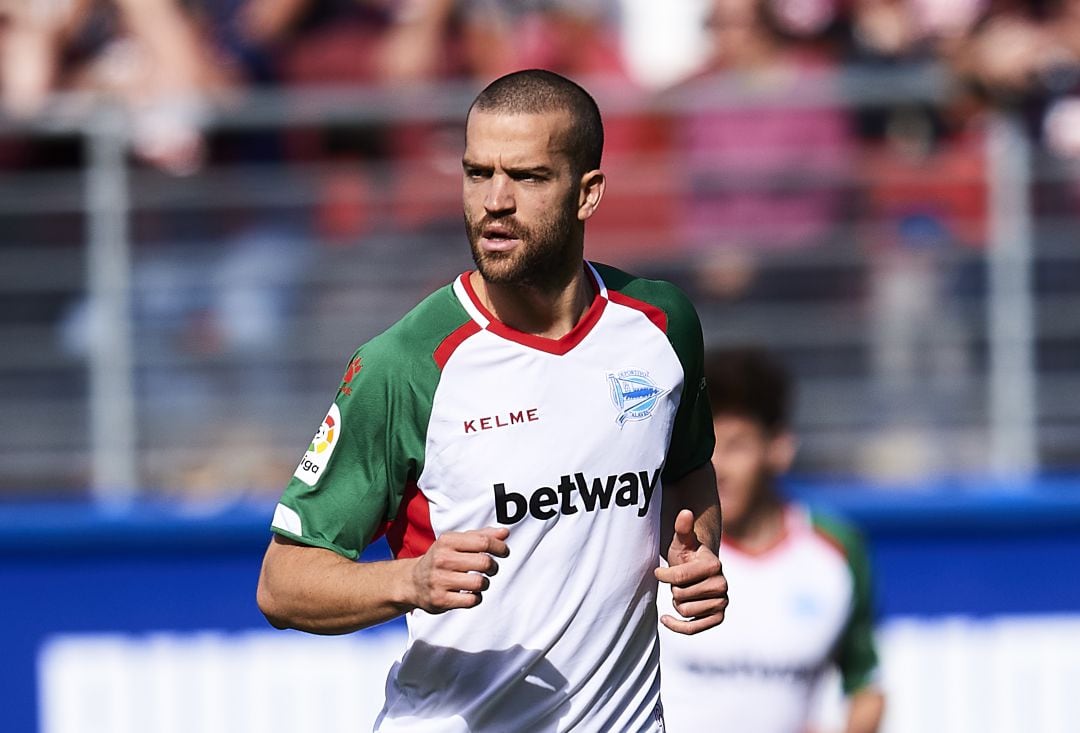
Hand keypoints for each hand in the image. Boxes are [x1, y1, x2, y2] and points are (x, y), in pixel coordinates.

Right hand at [409, 527, 509, 612]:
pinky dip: (476, 597)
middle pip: (484, 562)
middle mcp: (442, 559)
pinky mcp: (440, 600)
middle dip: (493, 567)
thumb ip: (481, 536)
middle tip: (491, 569)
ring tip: (479, 581)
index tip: (504, 552)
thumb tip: (505, 533)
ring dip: (485, 583)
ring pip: (480, 583)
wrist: (413, 582)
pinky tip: (470, 593)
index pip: (483, 542)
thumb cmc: (441, 559)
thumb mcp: (456, 542)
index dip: (500, 547)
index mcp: (447, 541)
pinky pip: (472, 600)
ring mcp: (440, 580)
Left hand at [654, 509, 727, 633]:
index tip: (658, 571)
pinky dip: (678, 626)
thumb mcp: (682, 540)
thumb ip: (683, 527)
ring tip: (683, 591)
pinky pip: (693, 629)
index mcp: (714, 565)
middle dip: (674, 589)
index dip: (663, 575)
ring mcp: (722, 603)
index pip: (679, 577)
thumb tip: (685, 512)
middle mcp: (722, 585)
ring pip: (684, 611)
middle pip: (681, 596)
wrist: (699, 570)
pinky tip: (666, 619)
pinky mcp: (718, 618)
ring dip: (677, 602)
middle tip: (679, 581)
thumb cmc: (687, 554)